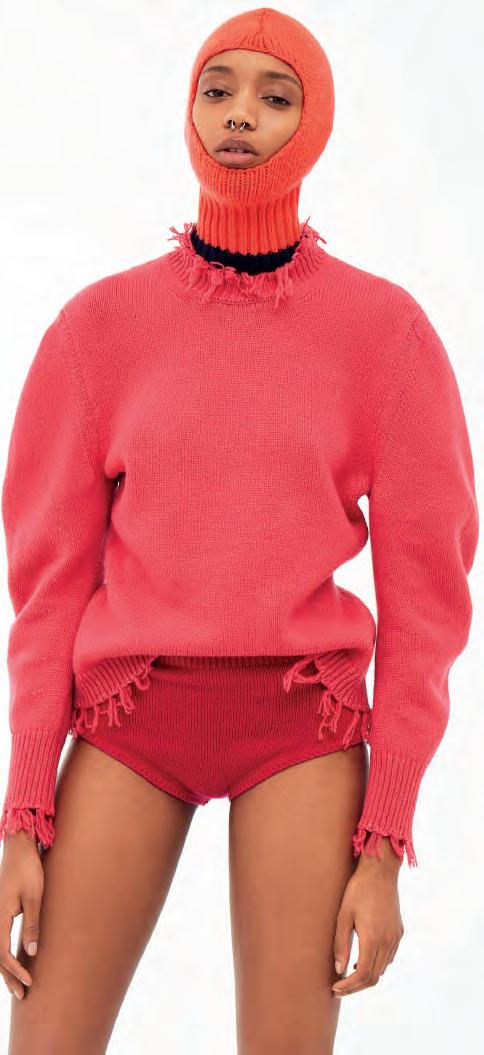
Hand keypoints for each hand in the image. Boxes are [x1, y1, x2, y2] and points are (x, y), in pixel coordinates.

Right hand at [0, 830, 44, 999]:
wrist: (20, 846)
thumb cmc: (29, 868)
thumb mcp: (34, 896)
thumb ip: (32, 923)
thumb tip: (31, 951)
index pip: (3, 953)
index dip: (15, 970)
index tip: (29, 981)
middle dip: (9, 976)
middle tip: (23, 995)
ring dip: (7, 968)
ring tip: (19, 984)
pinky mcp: (2, 909)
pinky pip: (1, 938)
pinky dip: (7, 953)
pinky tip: (18, 959)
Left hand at [332, 835, 403, 996]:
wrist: (380, 872)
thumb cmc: (358, 890)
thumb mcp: (343, 915)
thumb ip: (341, 944)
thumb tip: (339, 970)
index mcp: (373, 938)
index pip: (362, 975)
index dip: (349, 986)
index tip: (335, 988)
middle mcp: (388, 941)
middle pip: (373, 977)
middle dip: (355, 986)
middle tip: (339, 988)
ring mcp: (395, 937)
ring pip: (382, 968)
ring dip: (366, 977)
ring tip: (347, 976)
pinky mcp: (399, 932)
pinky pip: (388, 957)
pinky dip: (376, 965)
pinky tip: (363, 960)